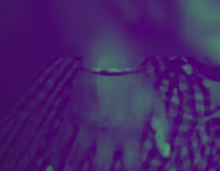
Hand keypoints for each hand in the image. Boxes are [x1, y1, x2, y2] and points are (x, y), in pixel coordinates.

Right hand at [50, 70, 169, 170]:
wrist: (111, 60)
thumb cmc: (137, 82)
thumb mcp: (157, 104)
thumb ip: (163, 130)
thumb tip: (166, 153)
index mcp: (130, 135)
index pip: (130, 168)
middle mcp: (107, 136)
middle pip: (100, 169)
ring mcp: (87, 129)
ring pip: (75, 161)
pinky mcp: (71, 119)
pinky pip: (60, 144)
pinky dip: (55, 157)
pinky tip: (53, 166)